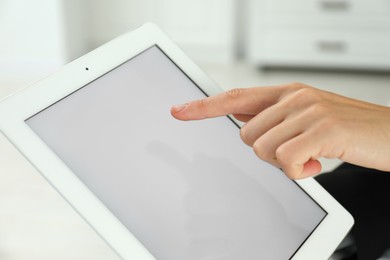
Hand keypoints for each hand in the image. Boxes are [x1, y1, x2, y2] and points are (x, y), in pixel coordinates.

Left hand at [171, 83, 389, 178]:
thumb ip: (276, 120)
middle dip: (266, 152)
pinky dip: (299, 171)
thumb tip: (247, 128)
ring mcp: (308, 112)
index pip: (235, 97)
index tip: (180, 111)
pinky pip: (286, 160)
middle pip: (247, 135)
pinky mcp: (321, 130)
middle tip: (295, 151)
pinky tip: (317, 162)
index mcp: (287, 93)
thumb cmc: (348, 128)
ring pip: (263, 149)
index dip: (204, 106)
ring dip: (285, 162)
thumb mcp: (309, 117)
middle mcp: (294, 98)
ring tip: (310, 155)